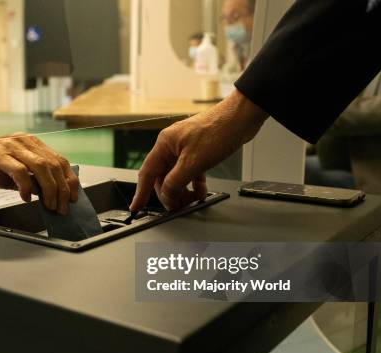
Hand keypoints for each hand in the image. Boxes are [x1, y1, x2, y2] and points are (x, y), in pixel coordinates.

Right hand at [0, 133, 79, 213]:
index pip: (59, 160)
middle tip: (62, 207)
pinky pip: (19, 171)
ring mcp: (12, 147)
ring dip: (49, 189)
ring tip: (49, 205)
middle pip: (53, 165)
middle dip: (61, 189)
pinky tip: (26, 198)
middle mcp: (24, 142)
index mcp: (32, 144)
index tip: (73, 197)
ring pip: (41, 167)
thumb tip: (50, 194)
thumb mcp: (15, 172)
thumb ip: (32, 180)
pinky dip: (26, 186)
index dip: (69, 179)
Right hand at [130, 89, 268, 211]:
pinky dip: (194, 183)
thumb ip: (176, 182)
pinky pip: (190, 172)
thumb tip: (166, 196)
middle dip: (169, 193)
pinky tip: (200, 191)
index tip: (137, 207)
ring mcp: (185, 148)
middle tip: (177, 207)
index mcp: (164, 144)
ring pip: (177, 175)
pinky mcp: (198, 151)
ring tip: (191, 200)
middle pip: (162, 177)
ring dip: (182, 190)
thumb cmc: (219, 130)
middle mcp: (172, 145)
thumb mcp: (193, 163)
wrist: (243, 117)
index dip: (140, 192)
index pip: (147, 173)